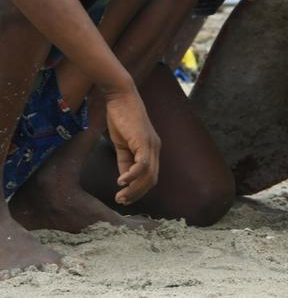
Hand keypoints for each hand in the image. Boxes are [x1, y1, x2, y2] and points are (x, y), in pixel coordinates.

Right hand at [104, 86, 159, 204]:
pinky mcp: (143, 140)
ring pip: (148, 174)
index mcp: (151, 150)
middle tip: (121, 201)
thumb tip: (124, 180)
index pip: (150, 176)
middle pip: (151, 179)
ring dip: (134, 188)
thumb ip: (125, 161)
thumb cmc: (121, 119)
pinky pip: (142, 164)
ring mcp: (151, 144)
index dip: (139, 190)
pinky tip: (121, 181)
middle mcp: (155, 148)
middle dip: (137, 193)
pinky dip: (132, 175)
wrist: (121, 98)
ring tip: (120, 196)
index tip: (125, 199)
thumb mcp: (122, 144)